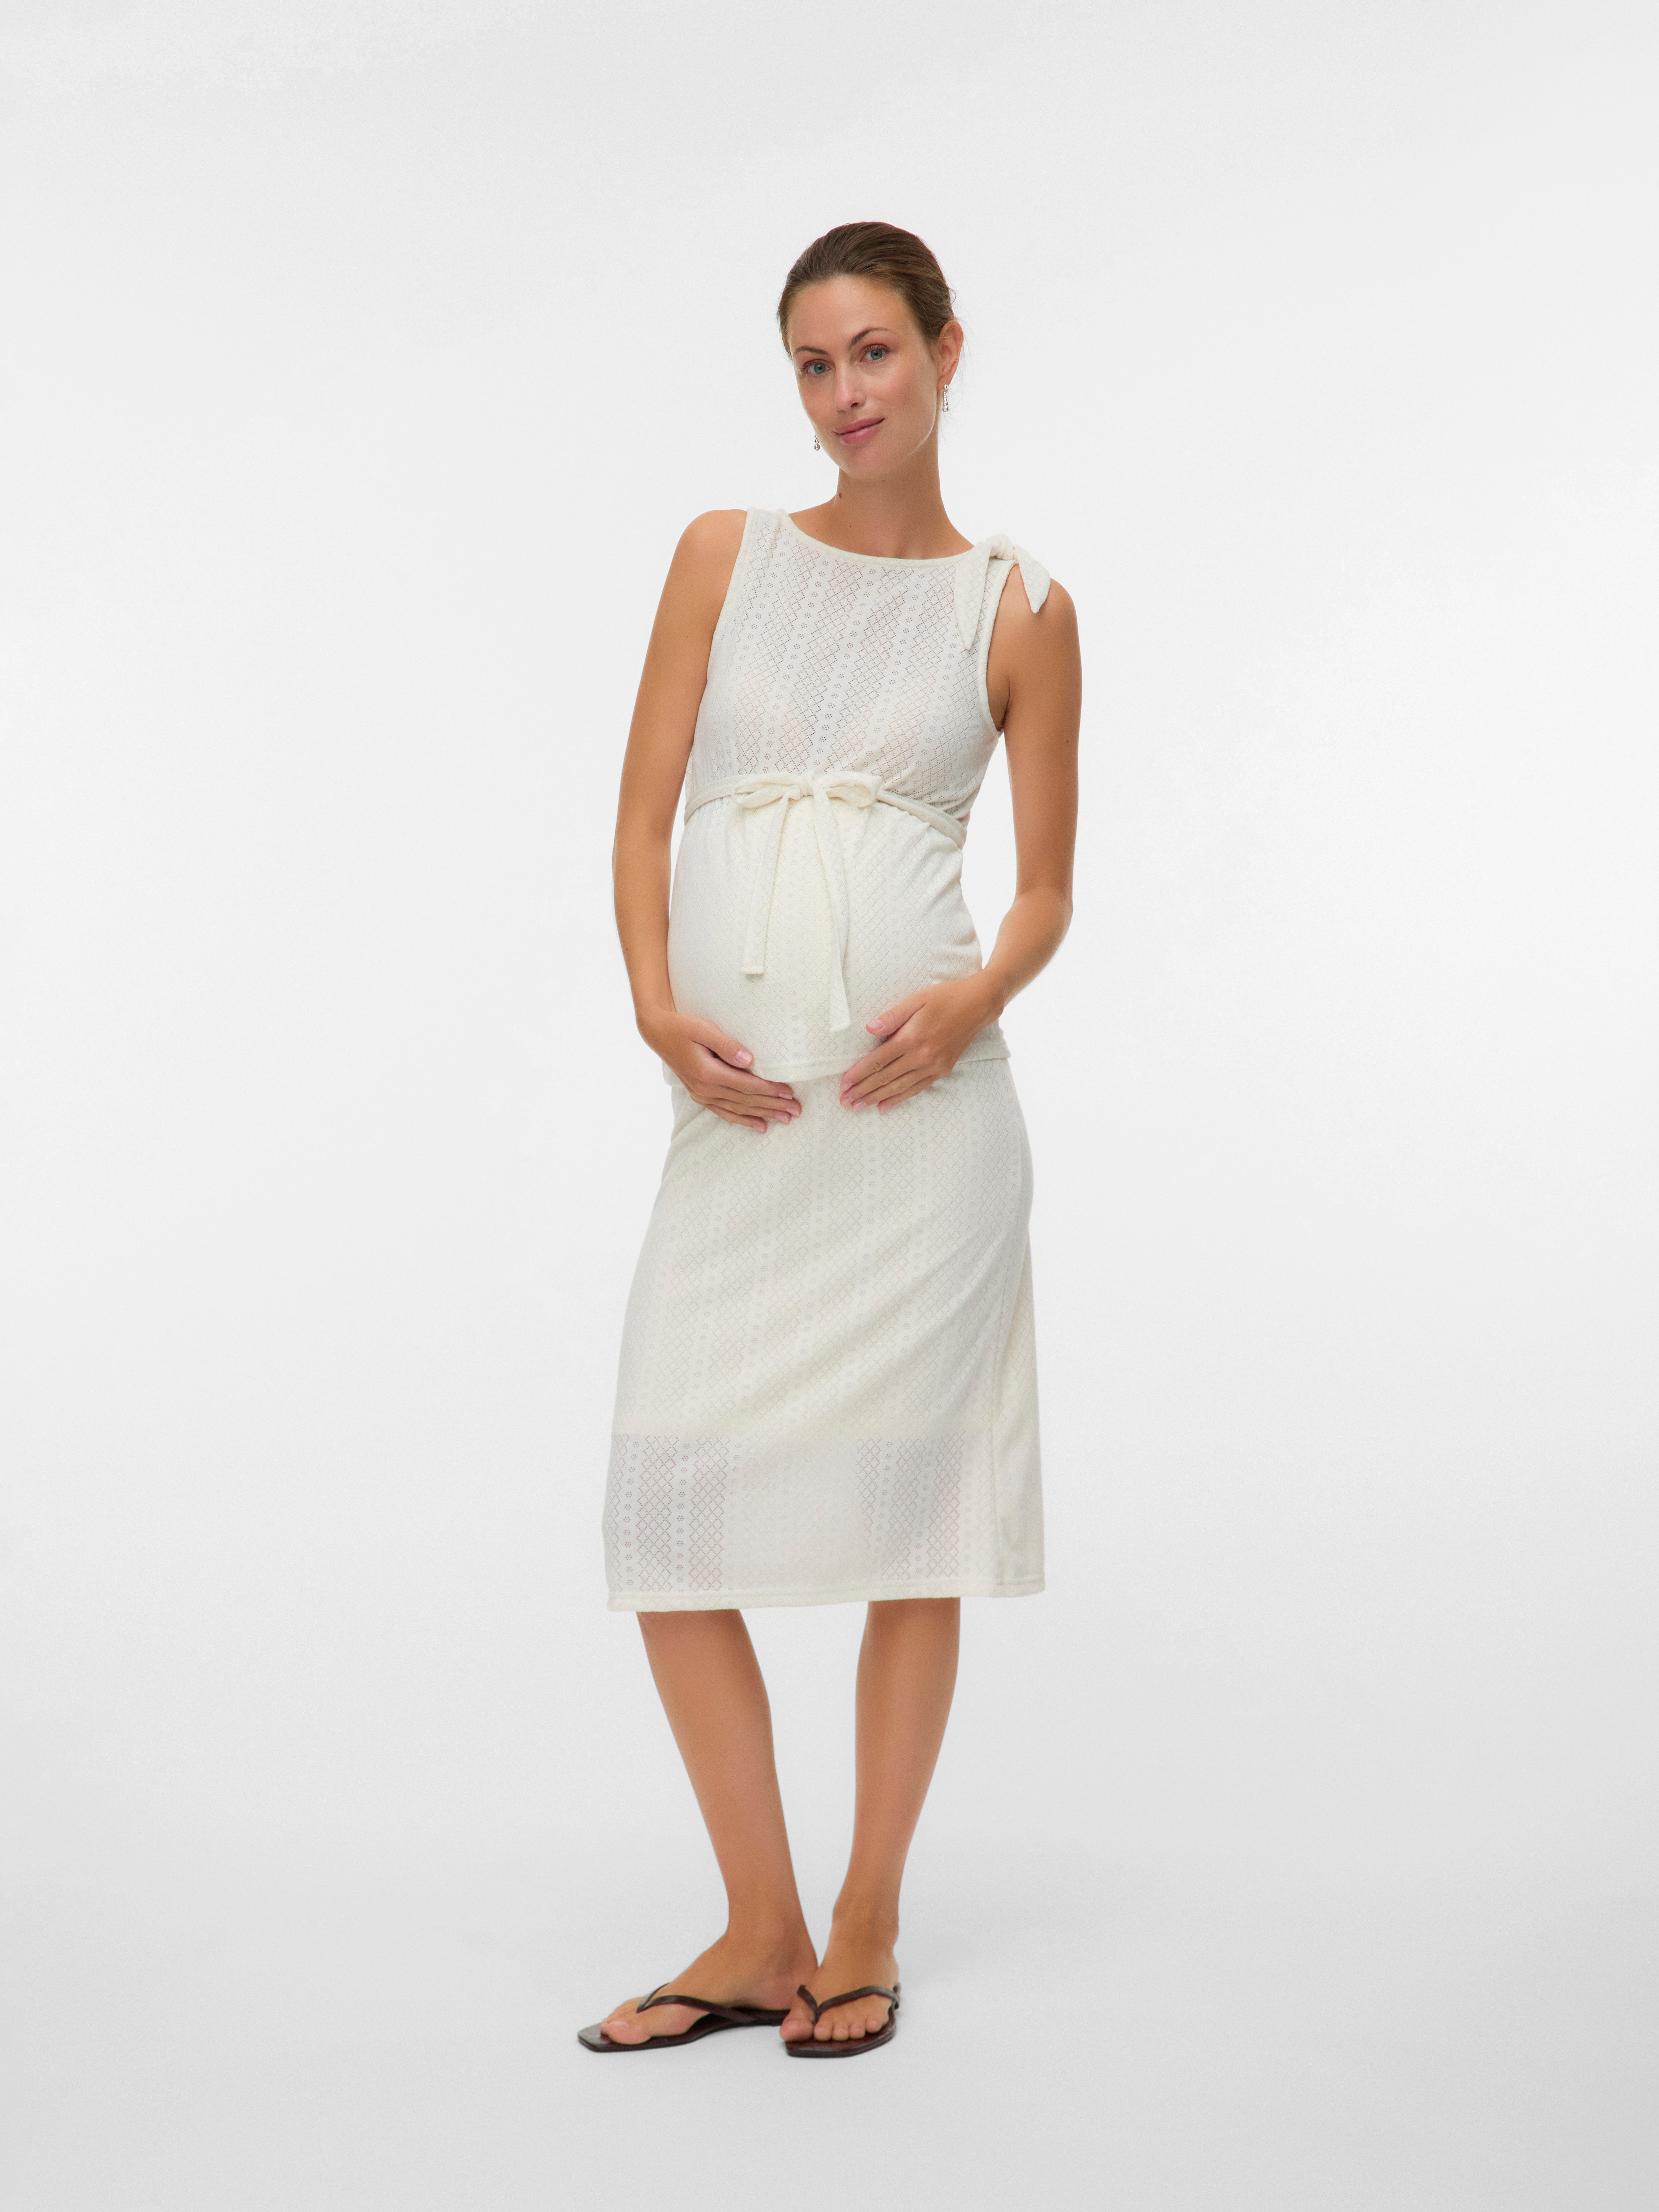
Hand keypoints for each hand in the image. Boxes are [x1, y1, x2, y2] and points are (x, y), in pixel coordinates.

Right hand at [641, 1011, 800, 1132]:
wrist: (658, 1033)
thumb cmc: (682, 1026)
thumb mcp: (704, 1029)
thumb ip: (727, 1045)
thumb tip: (749, 1060)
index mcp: (707, 1073)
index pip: (746, 1085)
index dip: (769, 1090)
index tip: (789, 1092)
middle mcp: (704, 1088)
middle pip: (746, 1100)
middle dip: (773, 1106)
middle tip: (796, 1110)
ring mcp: (701, 1094)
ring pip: (738, 1109)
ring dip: (763, 1115)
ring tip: (785, 1119)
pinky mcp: (700, 1095)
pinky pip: (725, 1112)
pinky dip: (743, 1120)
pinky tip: (760, 1125)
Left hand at [838, 977, 999, 1112]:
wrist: (978, 1005)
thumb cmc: (945, 998)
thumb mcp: (916, 1000)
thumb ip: (891, 1016)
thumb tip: (869, 1028)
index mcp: (911, 1038)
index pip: (878, 1061)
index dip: (858, 1074)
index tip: (843, 1084)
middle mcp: (922, 1056)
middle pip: (885, 1078)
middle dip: (863, 1091)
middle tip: (844, 1101)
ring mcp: (933, 1066)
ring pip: (899, 1087)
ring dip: (877, 1098)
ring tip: (859, 1107)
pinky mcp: (942, 1070)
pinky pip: (916, 1088)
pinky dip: (899, 1099)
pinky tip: (885, 1106)